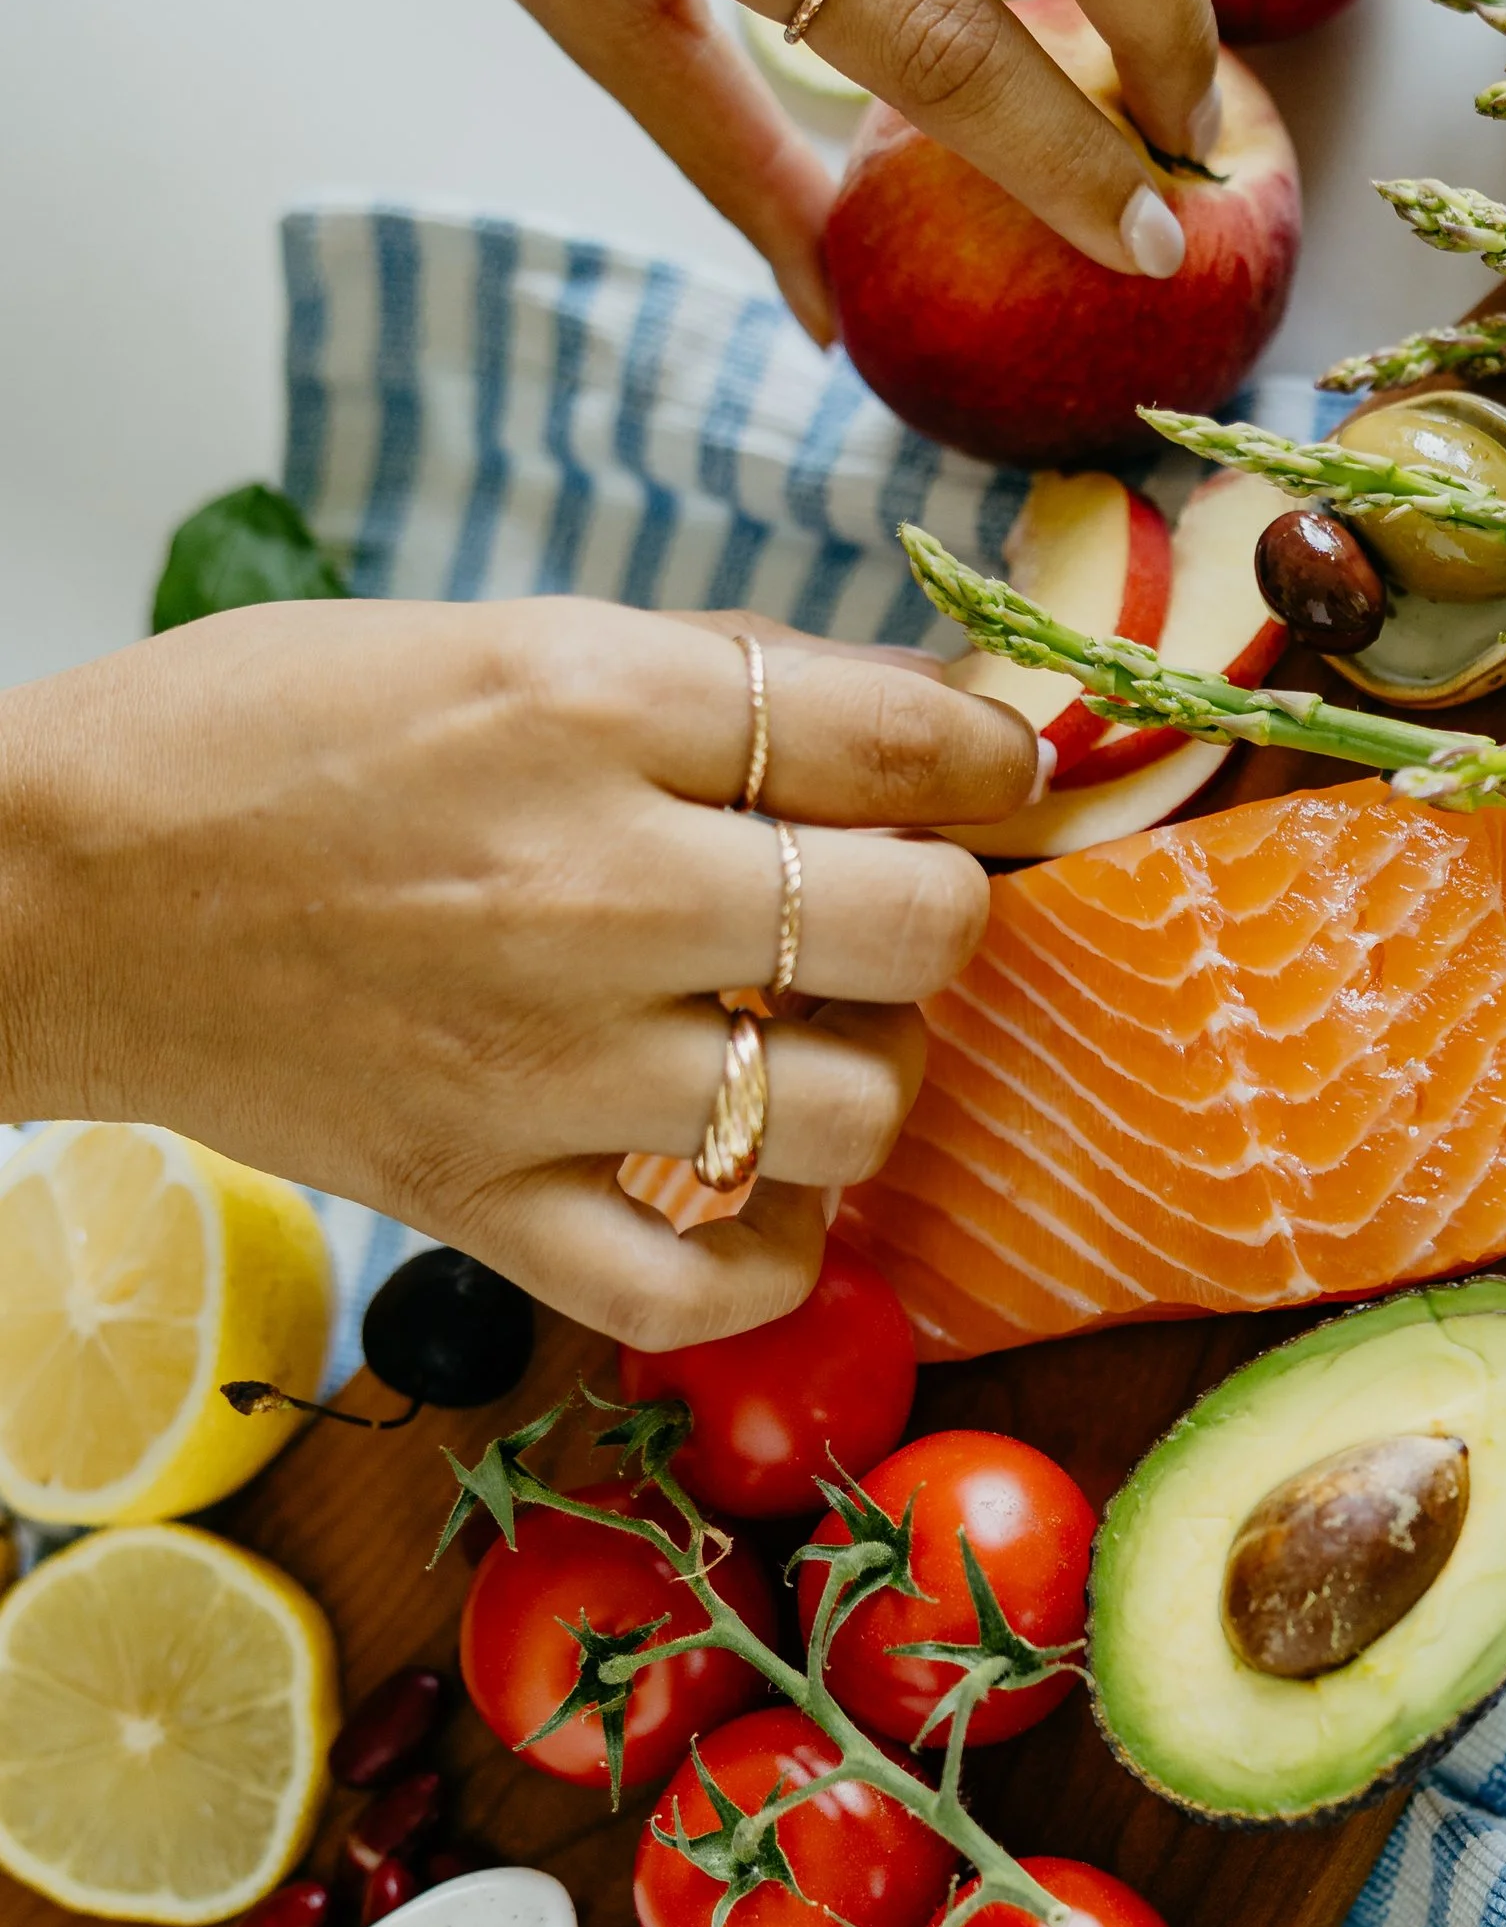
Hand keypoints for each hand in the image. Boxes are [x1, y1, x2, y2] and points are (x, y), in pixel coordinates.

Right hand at [0, 601, 1037, 1341]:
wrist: (52, 889)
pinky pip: (712, 1286)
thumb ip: (718, 679)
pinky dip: (781, 1257)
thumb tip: (933, 715)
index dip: (992, 769)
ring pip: (854, 1110)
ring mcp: (541, 1065)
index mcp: (593, 708)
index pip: (905, 748)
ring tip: (808, 1044)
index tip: (991, 784)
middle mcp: (593, 888)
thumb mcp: (501, 640)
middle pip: (916, 927)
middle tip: (875, 913)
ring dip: (873, 1079)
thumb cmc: (268, 741)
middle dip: (935, 915)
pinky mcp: (479, 1201)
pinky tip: (768, 1196)